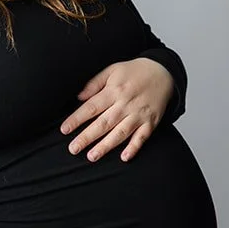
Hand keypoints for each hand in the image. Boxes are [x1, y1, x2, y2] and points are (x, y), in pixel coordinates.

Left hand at [59, 57, 174, 162]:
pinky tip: (124, 157)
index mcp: (113, 91)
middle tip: (73, 149)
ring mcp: (139, 114)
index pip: (91, 107)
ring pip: (120, 132)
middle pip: (103, 123)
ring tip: (92, 156)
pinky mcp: (150, 122)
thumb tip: (78, 97)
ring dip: (106, 145)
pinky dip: (134, 147)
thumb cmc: (134, 72)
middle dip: (87, 137)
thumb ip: (94, 83)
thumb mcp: (112, 70)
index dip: (77, 119)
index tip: (64, 129)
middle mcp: (125, 104)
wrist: (163, 72)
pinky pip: (142, 137)